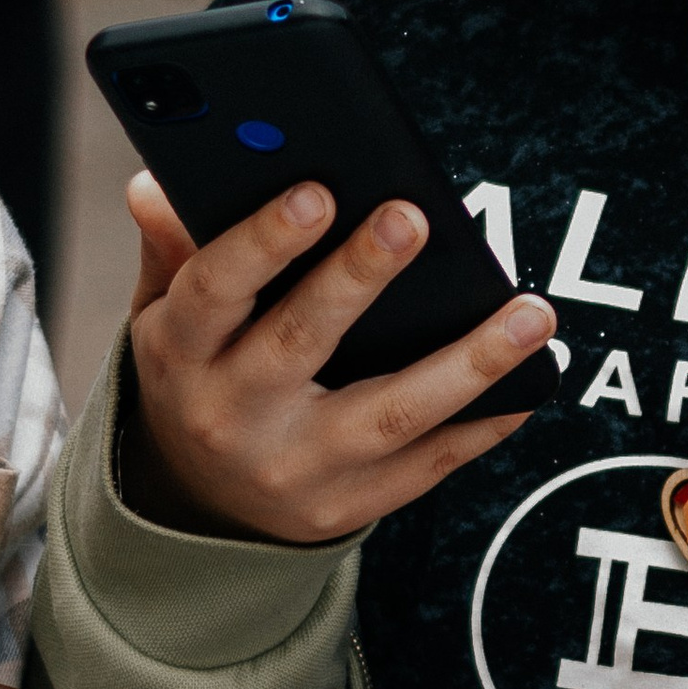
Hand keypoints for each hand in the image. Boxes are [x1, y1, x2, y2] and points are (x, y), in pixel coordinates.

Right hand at [122, 171, 553, 542]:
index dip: (262, 243)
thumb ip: (172, 245)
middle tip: (413, 217)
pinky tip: (531, 382)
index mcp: (181, 354)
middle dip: (359, 278)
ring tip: (529, 313)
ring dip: (467, 364)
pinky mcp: (349, 506)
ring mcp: (296, 468)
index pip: (213, 291)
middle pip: (301, 342)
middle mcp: (234, 415)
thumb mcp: (164, 314)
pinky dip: (484, 425)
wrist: (202, 505)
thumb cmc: (199, 374)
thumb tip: (156, 182)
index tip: (315, 192)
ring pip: (390, 414)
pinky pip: (429, 465)